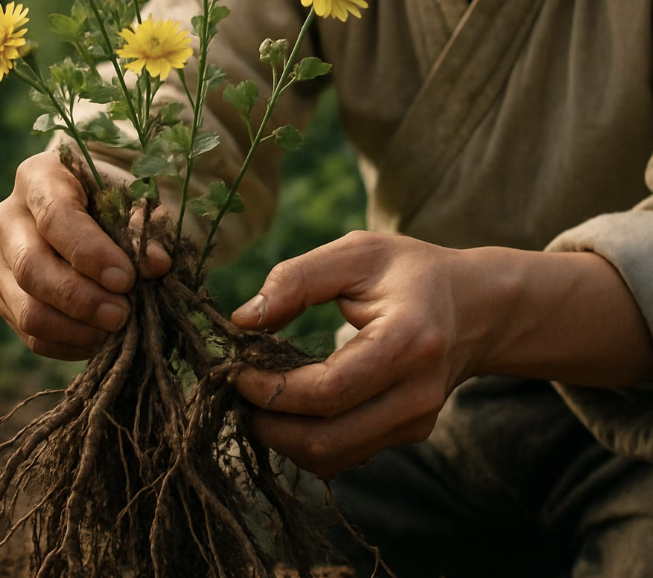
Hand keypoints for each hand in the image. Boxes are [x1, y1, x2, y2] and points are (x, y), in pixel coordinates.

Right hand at [0, 150, 171, 360]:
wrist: (90, 203)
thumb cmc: (114, 195)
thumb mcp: (132, 197)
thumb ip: (143, 228)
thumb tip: (156, 264)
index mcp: (38, 178)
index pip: (55, 218)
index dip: (90, 253)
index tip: (127, 279)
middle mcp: (9, 218)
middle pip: (33, 268)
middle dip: (81, 299)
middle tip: (123, 314)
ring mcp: (1, 261)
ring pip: (27, 308)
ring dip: (75, 328)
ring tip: (115, 331)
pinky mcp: (6, 296)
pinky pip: (29, 333)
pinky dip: (67, 344)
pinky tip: (100, 340)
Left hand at [231, 231, 486, 477]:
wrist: (473, 307)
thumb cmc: (409, 272)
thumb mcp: (356, 253)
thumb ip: (297, 279)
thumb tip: (242, 321)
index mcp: (408, 342)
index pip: (328, 390)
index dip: (272, 387)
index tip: (237, 367)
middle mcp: (418, 394)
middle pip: (325, 440)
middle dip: (268, 423)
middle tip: (238, 390)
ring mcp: (416, 422)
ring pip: (331, 457)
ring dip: (282, 437)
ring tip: (258, 397)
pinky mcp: (408, 434)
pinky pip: (344, 455)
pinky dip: (305, 439)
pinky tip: (288, 407)